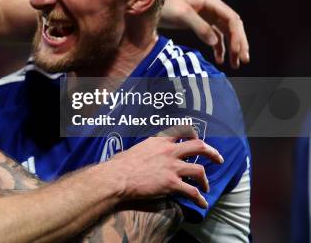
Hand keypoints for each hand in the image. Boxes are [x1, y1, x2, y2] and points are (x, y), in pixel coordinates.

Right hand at [107, 126, 223, 207]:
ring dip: (205, 180)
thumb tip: (136, 155)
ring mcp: (172, 167)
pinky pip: (192, 191)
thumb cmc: (119, 165)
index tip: (197, 139)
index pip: (182, 131)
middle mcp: (169, 151)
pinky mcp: (172, 183)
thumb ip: (143, 150)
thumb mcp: (134, 150)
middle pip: (198, 146)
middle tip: (218, 158)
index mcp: (159, 141)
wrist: (117, 178)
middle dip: (212, 152)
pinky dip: (200, 198)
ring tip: (206, 186)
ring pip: (199, 170)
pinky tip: (202, 203)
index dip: (193, 135)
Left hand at [159, 0, 249, 68]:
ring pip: (225, 33)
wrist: (150, 3)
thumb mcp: (181, 14)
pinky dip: (218, 48)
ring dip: (231, 48)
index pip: (231, 19)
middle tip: (243, 60)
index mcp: (211, 1)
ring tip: (235, 64)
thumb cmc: (165, 5)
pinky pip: (214, 37)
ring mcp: (207, 16)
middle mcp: (212, 8)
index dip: (237, 35)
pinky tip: (220, 60)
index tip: (237, 51)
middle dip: (239, 43)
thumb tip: (214, 42)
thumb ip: (199, 26)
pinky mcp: (199, 24)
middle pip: (232, 26)